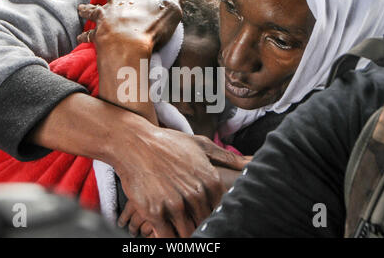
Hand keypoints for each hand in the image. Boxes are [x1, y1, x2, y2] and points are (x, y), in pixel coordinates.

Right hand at [28, 93, 247, 237]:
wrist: (133, 143)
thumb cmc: (166, 143)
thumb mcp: (199, 144)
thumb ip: (226, 156)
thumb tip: (250, 163)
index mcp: (209, 180)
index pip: (219, 211)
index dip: (213, 216)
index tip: (204, 216)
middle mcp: (195, 194)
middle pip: (204, 223)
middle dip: (199, 225)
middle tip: (191, 223)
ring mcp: (174, 204)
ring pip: (188, 233)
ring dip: (185, 234)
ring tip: (180, 229)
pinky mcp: (154, 212)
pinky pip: (167, 237)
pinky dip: (168, 239)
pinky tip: (167, 233)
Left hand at [78, 0, 191, 55]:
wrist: (127, 49)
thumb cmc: (150, 30)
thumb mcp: (171, 11)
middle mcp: (118, 3)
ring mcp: (106, 17)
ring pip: (94, 9)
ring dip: (87, 8)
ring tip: (80, 7)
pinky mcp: (99, 33)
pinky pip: (90, 34)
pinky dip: (85, 35)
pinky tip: (80, 36)